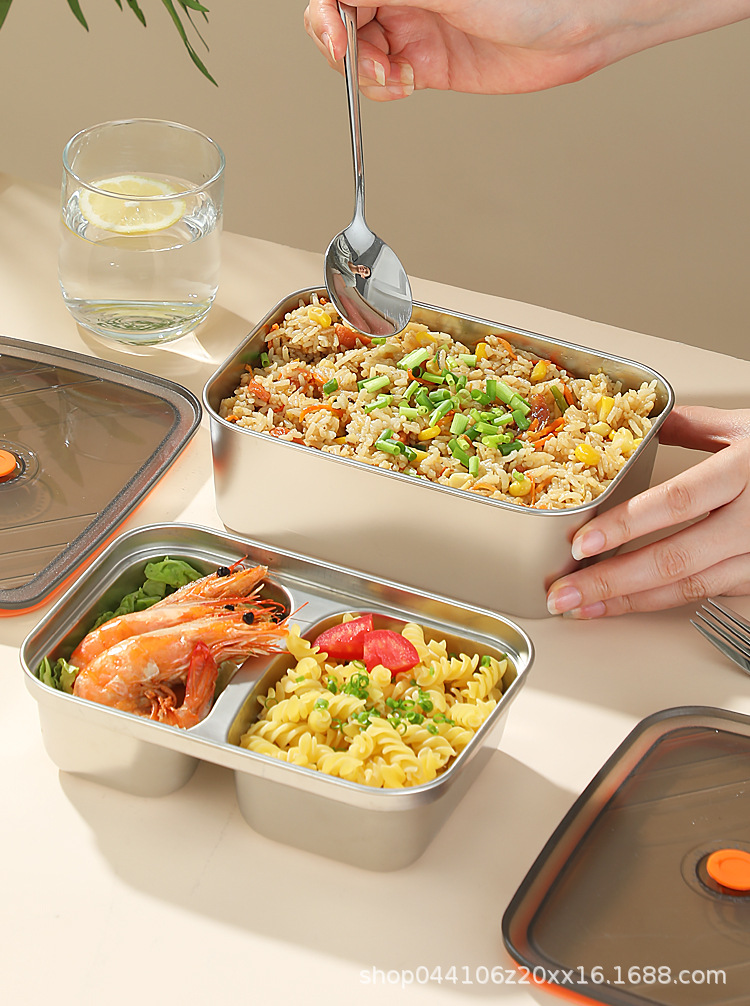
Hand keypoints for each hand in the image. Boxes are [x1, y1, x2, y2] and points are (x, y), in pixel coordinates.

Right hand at [304, 1, 749, 99]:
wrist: (583, 27)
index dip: (328, 12)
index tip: (334, 35)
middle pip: (344, 16)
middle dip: (344, 43)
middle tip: (368, 64)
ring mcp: (416, 27)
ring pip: (360, 50)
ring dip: (363, 70)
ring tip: (392, 79)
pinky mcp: (429, 64)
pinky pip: (386, 78)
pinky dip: (382, 88)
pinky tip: (402, 86)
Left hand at [546, 406, 749, 616]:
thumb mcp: (749, 428)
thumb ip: (695, 426)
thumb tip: (645, 422)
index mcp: (747, 470)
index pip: (678, 502)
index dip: (627, 525)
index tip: (582, 543)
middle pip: (676, 558)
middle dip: (612, 582)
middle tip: (564, 594)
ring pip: (690, 586)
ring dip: (629, 601)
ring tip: (583, 606)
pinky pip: (707, 595)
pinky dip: (660, 603)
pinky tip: (625, 605)